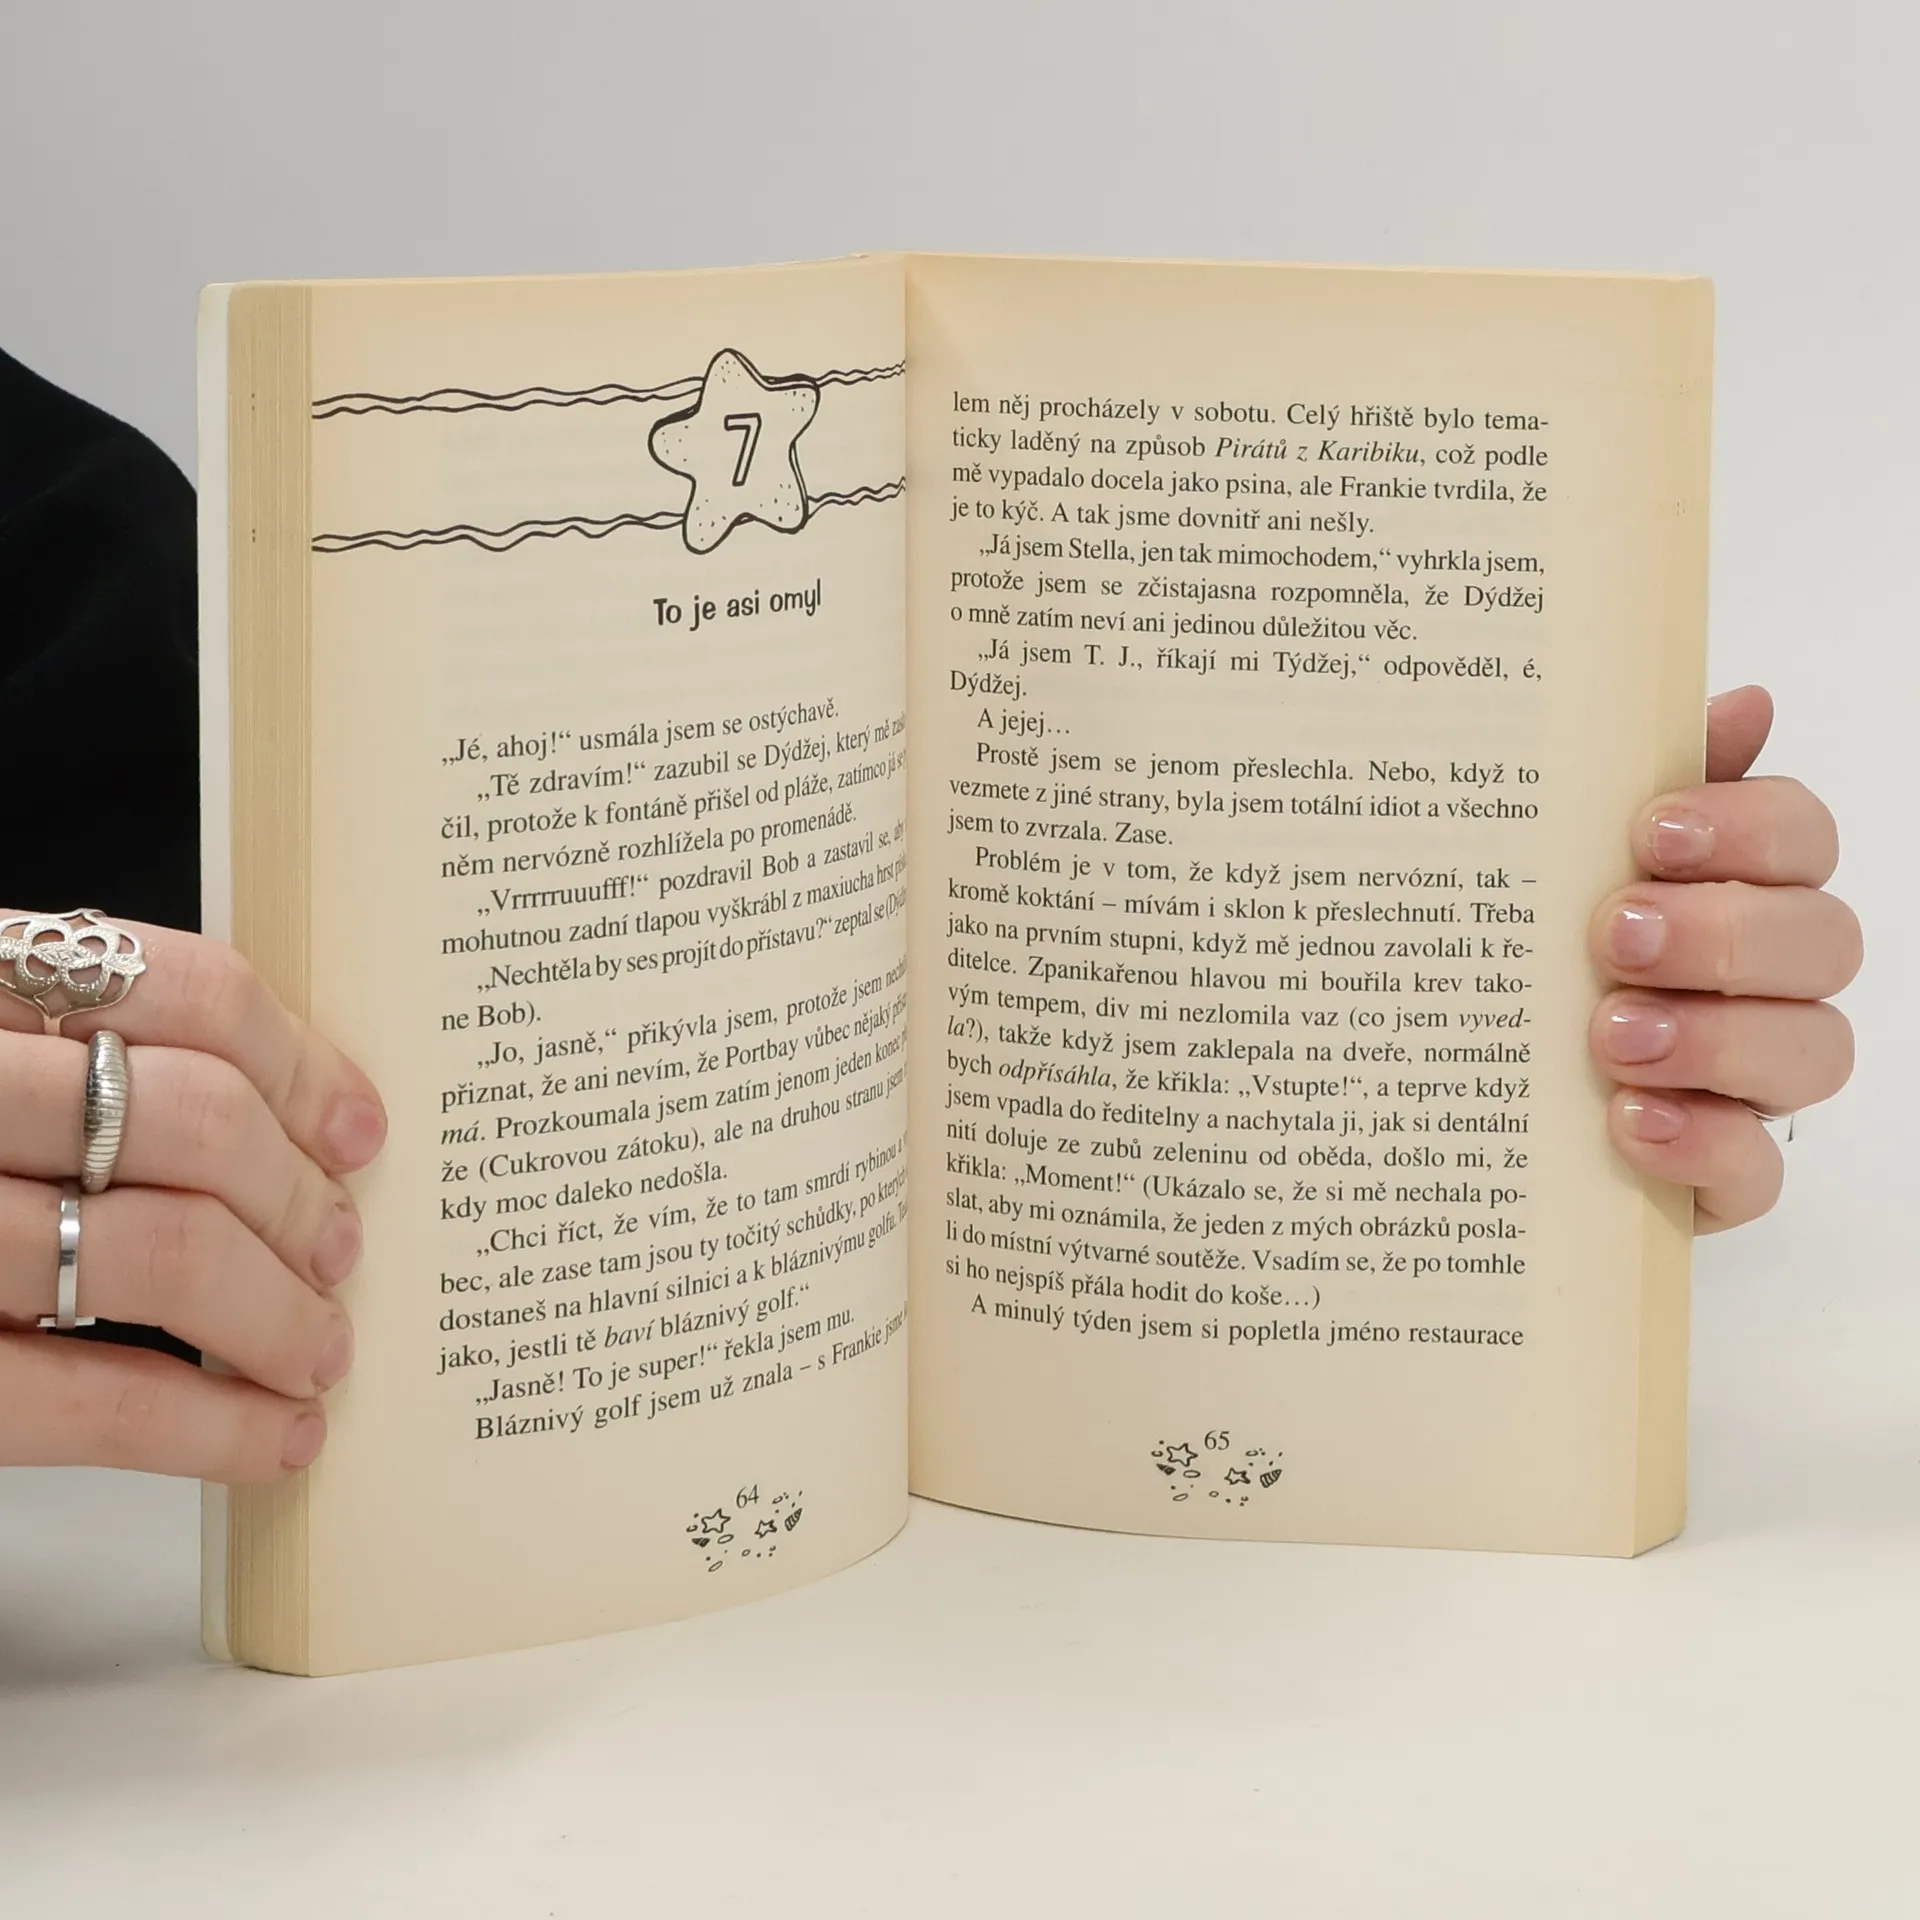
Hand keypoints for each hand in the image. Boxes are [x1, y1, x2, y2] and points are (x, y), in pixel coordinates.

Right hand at [0, 921, 384, 1479]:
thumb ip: (66, 1058)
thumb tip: (291, 1123)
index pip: (179, 988)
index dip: (299, 1062)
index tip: (357, 1130)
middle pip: (192, 1119)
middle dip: (299, 1201)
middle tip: (341, 1253)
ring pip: (162, 1252)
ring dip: (279, 1317)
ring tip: (319, 1352)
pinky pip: (81, 1399)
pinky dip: (208, 1426)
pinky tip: (274, 1438)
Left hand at [1589, 687, 1859, 1229]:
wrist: (1466, 1090)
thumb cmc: (1537, 954)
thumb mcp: (1558, 861)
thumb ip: (1639, 782)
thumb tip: (1743, 703)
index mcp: (1737, 888)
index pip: (1801, 837)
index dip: (1748, 827)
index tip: (1651, 831)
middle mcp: (1765, 982)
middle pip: (1822, 941)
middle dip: (1724, 932)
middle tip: (1615, 935)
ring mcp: (1752, 1082)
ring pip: (1813, 1052)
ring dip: (1716, 1036)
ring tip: (1611, 1034)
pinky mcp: (1722, 1174)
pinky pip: (1758, 1170)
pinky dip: (1703, 1142)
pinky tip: (1628, 1120)